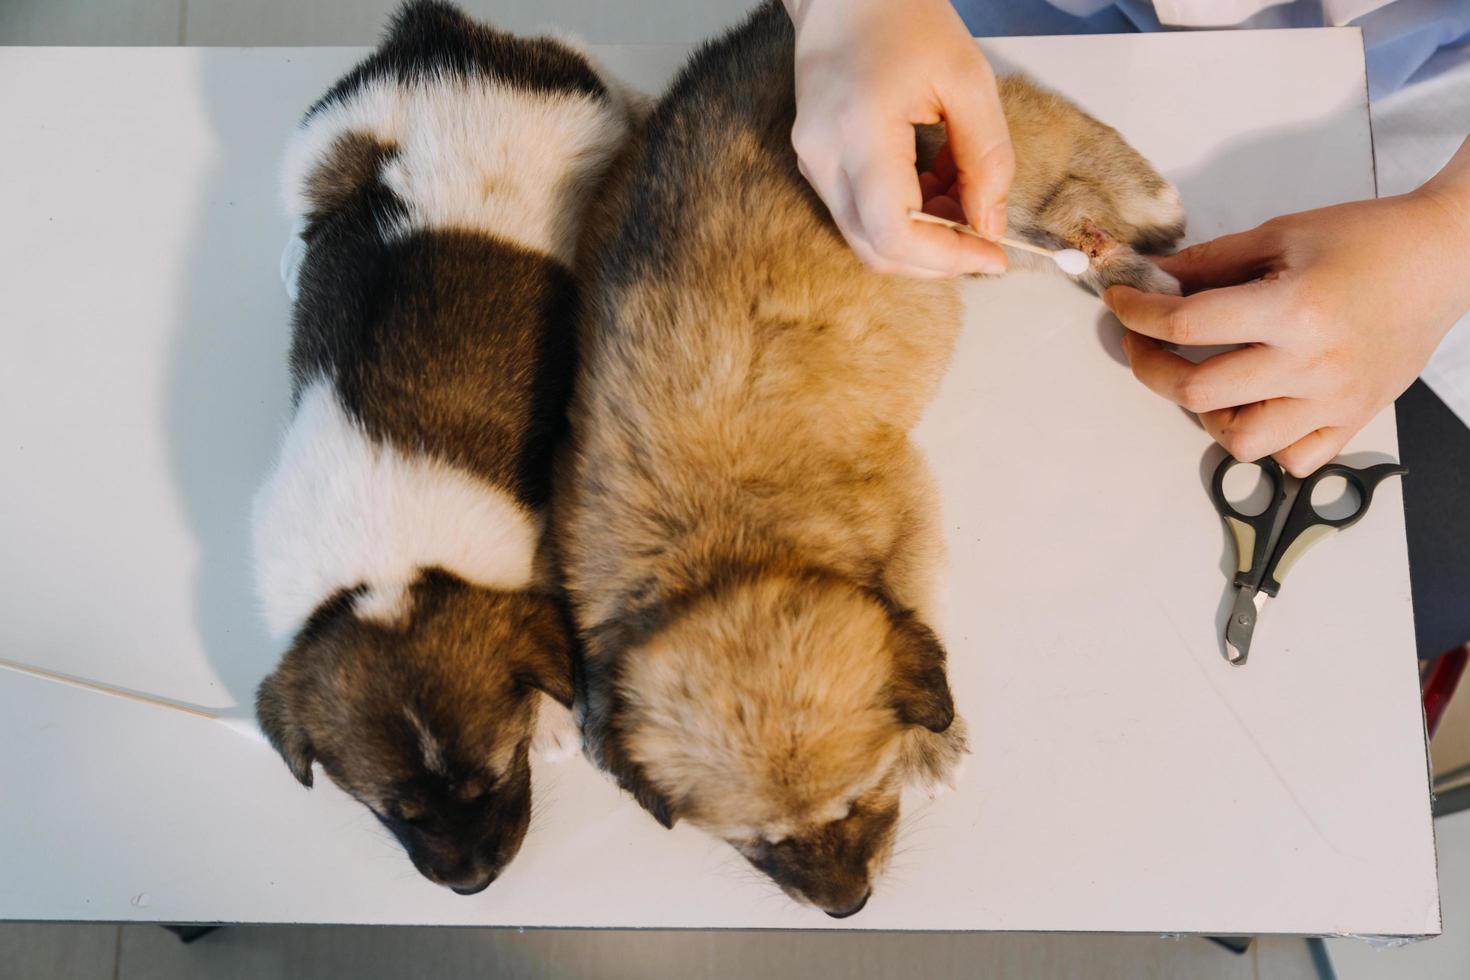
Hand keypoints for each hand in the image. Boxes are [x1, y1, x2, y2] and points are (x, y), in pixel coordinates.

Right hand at [783, 0, 1012, 277]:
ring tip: (962, 191)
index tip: (993, 256)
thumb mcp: (968, 78)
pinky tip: (934, 180)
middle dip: (938, 256)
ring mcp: (812, 163)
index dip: (948, 258)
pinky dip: (904, 215)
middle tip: (985, 236)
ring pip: (868, 238)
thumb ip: (987, 157)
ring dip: (923, 235)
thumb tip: (990, 224)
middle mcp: (824, 157)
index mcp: (859, 132)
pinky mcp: (814, 164)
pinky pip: (860, 213)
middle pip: (877, 250)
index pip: (894, 234)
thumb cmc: (904, 16)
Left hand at [1104, 169, 1469, 475]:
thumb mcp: (1281, 234)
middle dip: (1152, 367)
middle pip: (1198, 393)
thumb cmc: (1368, 240)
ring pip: (1240, 442)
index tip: (1121, 302)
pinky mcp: (1353, 419)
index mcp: (1295, 309)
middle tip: (1144, 342)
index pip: (1186, 324)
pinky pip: (1293, 459)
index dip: (1138, 313)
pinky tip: (1257, 404)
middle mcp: (1313, 365)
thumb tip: (1150, 279)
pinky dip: (1265, 441)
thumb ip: (1209, 262)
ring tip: (1205, 379)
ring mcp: (1335, 401)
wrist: (1443, 257)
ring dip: (1206, 414)